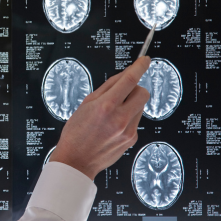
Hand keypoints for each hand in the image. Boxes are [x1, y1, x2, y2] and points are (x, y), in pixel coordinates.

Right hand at [49, 56, 150, 179]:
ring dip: (131, 104)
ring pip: (140, 106)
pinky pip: (136, 120)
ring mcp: (128, 131)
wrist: (76, 161)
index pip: (129, 80)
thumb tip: (123, 76)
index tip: (144, 60)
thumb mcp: (86, 104)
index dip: (139, 67)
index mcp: (106, 106)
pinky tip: (113, 125)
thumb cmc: (76, 133)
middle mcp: (120, 119)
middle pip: (143, 92)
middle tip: (123, 92)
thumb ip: (106, 88)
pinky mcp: (132, 140)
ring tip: (113, 112)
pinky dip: (128, 117)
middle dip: (135, 88)